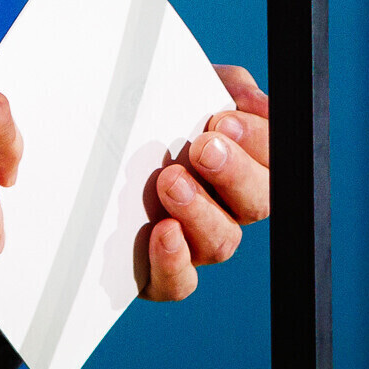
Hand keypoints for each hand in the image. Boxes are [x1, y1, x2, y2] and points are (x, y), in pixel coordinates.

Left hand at [138, 65, 272, 301]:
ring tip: (170, 180)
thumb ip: (226, 86)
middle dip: (235, 172)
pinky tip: (162, 232)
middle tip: (202, 147)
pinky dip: (175, 262)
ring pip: (222, 241)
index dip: (258, 142)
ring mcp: (196, 242)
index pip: (273, 160)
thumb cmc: (150, 114)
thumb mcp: (186, 87)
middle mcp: (226, 207)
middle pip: (257, 203)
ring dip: (201, 211)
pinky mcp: (160, 271)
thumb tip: (253, 100)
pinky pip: (180, 283)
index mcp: (242, 163)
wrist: (95, 141)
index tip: (223, 119)